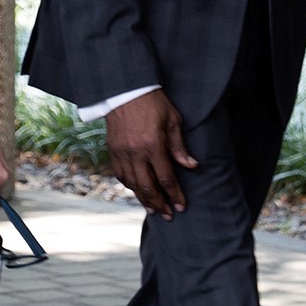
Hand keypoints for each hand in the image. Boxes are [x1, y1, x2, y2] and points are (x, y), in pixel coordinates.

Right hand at [104, 88, 196, 218]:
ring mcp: (122, 153)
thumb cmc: (154, 102)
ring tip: (153, 210)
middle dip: (160, 203)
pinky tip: (137, 192)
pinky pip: (121, 175)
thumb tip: (191, 166)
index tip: (181, 206)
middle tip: (169, 215)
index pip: (166, 178)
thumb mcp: (173, 120)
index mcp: (153, 145)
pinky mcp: (113, 150)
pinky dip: (130, 186)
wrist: (126, 90)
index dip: (174, 195)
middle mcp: (136, 153)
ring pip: (133, 184)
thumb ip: (179, 146)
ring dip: (144, 199)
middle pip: (148, 187)